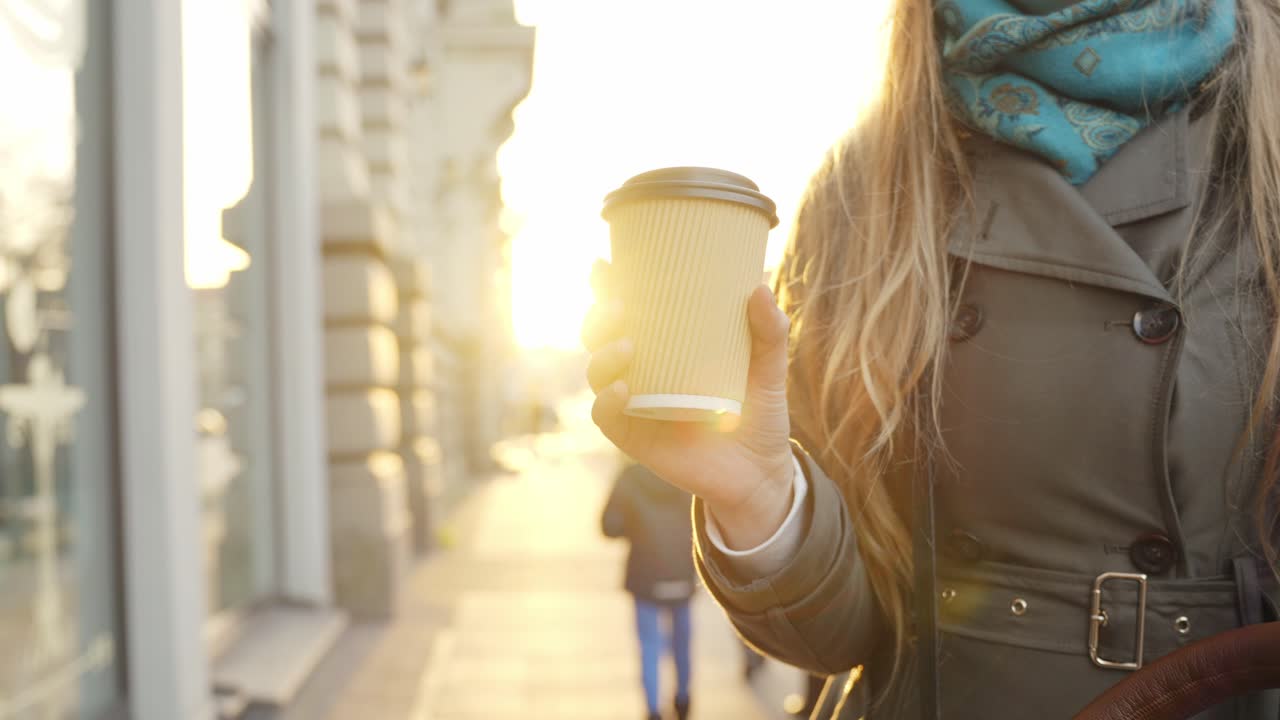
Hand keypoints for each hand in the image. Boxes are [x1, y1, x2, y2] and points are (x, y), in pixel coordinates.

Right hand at [582, 259, 794, 548]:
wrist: (761, 473)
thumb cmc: (759, 414)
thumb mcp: (769, 370)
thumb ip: (769, 333)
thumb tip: (759, 288)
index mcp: (667, 347)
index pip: (629, 311)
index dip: (607, 287)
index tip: (604, 265)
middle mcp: (644, 371)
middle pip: (601, 337)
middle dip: (598, 317)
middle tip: (618, 306)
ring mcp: (636, 404)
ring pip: (597, 372)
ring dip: (602, 354)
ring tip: (627, 345)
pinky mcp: (635, 437)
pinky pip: (607, 416)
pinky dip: (606, 401)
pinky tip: (621, 389)